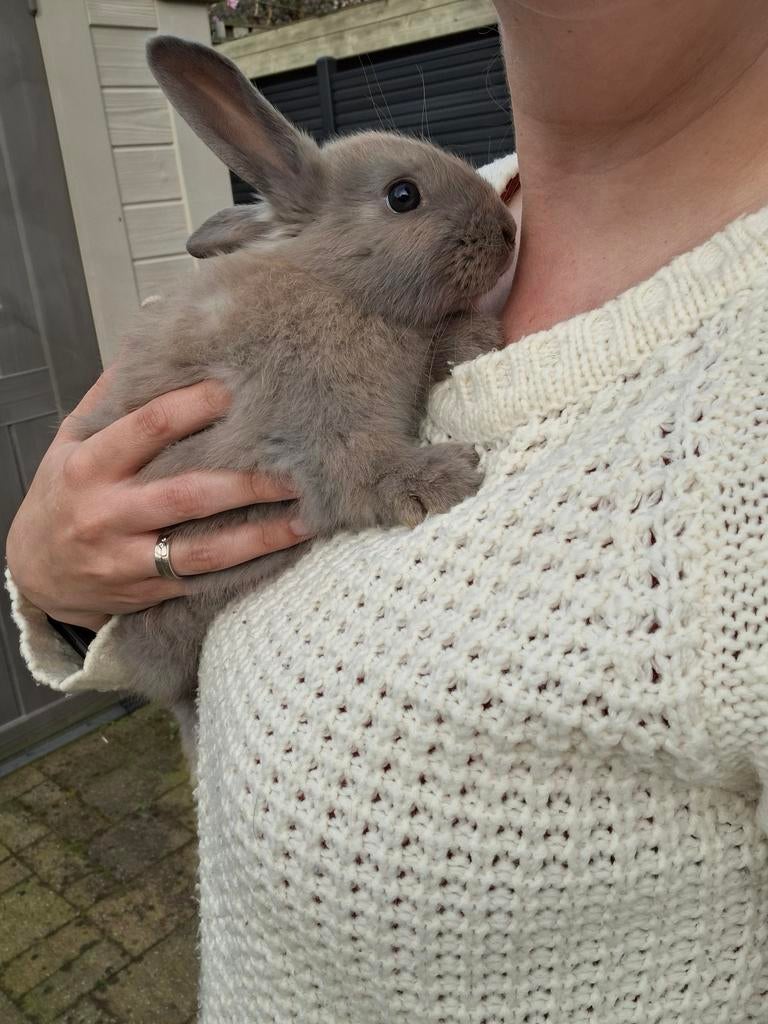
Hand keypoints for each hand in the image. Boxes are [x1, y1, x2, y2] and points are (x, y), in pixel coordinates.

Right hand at [6, 373, 308, 630]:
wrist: (37, 574)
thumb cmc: (63, 496)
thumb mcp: (70, 442)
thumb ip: (111, 399)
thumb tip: (152, 344)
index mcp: (89, 466)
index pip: (149, 427)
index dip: (198, 405)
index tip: (244, 386)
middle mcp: (107, 514)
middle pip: (186, 493)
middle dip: (246, 479)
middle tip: (296, 462)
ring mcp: (127, 559)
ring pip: (201, 549)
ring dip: (259, 534)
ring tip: (307, 516)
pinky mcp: (148, 592)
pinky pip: (203, 580)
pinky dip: (247, 567)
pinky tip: (284, 550)